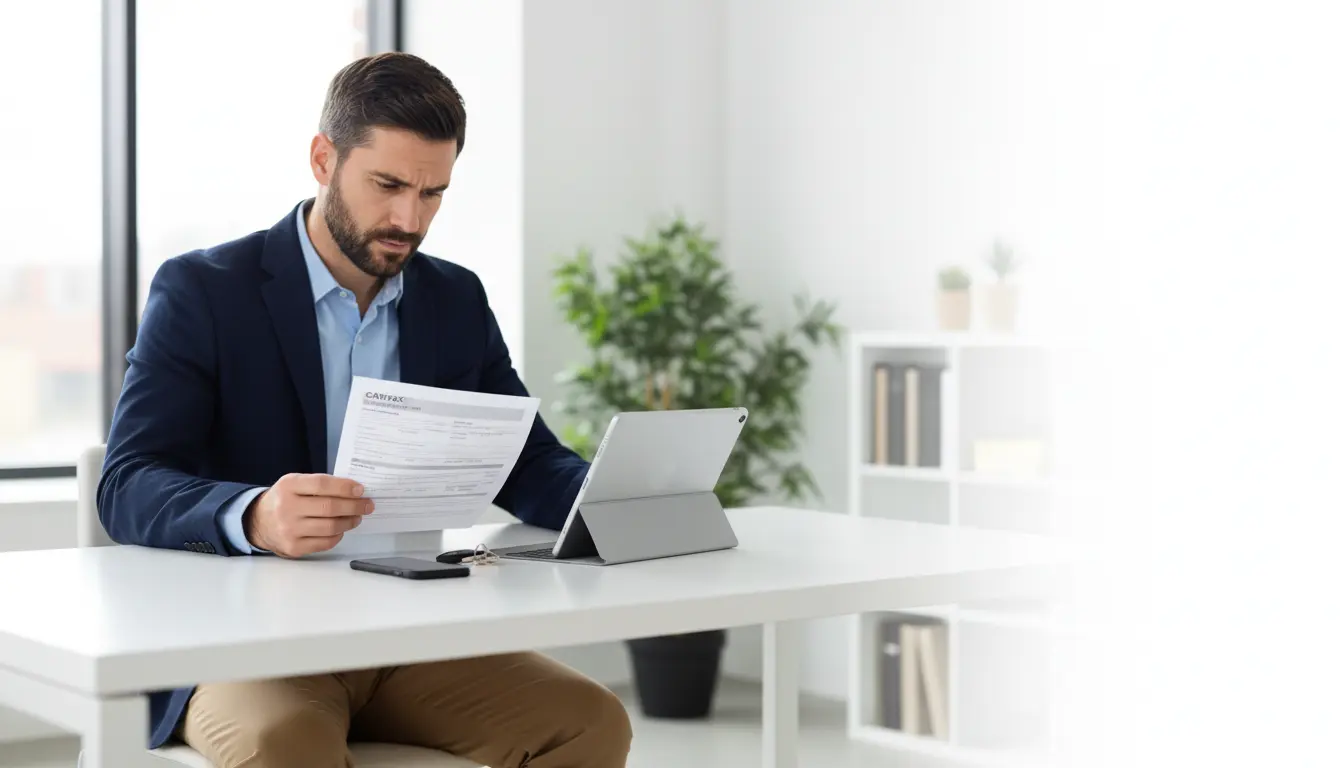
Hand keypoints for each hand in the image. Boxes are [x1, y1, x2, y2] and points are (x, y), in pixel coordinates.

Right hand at [244, 473, 372, 556]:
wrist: (259, 522)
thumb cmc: (285, 499)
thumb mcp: (295, 483)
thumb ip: (320, 485)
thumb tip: (354, 491)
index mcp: (289, 486)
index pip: (322, 484)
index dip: (344, 487)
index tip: (360, 490)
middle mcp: (287, 508)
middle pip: (329, 508)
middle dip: (354, 506)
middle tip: (368, 505)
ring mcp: (289, 530)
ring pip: (330, 527)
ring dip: (350, 522)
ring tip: (357, 517)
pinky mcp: (294, 547)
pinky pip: (325, 542)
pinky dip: (338, 535)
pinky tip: (341, 529)